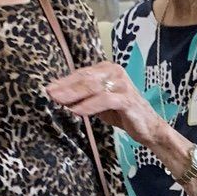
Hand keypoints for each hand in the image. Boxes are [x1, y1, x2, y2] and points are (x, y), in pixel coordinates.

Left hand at [46, 63, 163, 148]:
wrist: (148, 127)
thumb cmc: (122, 113)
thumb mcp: (99, 102)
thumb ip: (83, 96)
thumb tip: (58, 95)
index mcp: (107, 69)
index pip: (82, 73)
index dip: (64, 81)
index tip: (49, 88)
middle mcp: (115, 72)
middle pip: (85, 78)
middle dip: (66, 87)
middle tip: (50, 94)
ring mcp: (122, 84)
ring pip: (93, 87)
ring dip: (74, 95)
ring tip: (59, 101)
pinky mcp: (127, 98)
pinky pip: (104, 100)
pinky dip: (89, 106)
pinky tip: (76, 111)